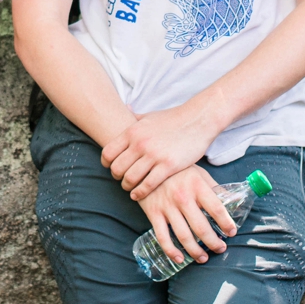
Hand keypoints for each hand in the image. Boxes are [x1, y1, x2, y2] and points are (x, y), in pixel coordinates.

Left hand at [101, 102, 217, 200]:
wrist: (198, 119)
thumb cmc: (173, 118)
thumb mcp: (150, 115)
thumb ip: (135, 116)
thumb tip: (125, 109)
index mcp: (132, 131)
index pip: (108, 153)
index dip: (106, 164)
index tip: (111, 168)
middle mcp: (140, 143)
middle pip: (116, 168)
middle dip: (116, 177)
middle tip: (121, 180)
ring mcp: (154, 155)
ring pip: (130, 178)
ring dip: (127, 186)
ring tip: (130, 188)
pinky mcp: (168, 165)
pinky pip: (148, 185)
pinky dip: (140, 192)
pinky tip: (138, 194)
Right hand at [138, 166, 237, 267]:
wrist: (147, 165)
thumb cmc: (178, 171)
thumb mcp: (199, 174)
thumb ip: (215, 188)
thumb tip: (235, 199)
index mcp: (197, 186)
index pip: (216, 209)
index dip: (226, 223)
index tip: (231, 233)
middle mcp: (183, 197)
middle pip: (201, 227)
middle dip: (213, 242)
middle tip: (220, 249)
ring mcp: (167, 206)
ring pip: (184, 236)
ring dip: (195, 251)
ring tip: (203, 258)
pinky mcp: (153, 213)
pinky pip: (162, 236)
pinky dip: (171, 251)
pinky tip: (180, 259)